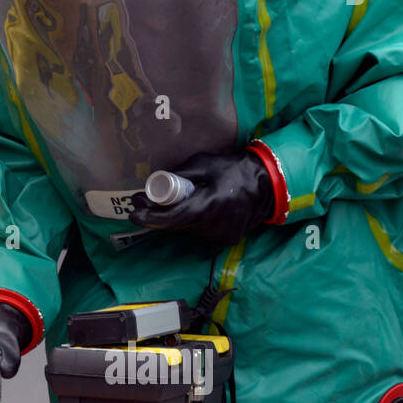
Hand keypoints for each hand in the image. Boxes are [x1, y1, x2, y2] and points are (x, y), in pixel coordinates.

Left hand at [127, 150, 273, 245]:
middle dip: (156, 216)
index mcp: (206, 207)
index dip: (149, 218)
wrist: (268, 184)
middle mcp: (212, 226)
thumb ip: (180, 175)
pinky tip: (192, 208)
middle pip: (175, 226)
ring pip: (187, 230)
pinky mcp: (226, 239)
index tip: (133, 213)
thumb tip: (156, 182)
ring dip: (175, 218)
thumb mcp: (204, 164)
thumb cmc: (234, 169)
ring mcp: (220, 236)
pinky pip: (200, 232)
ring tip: (167, 202)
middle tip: (141, 202)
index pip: (171, 219)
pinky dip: (192, 222)